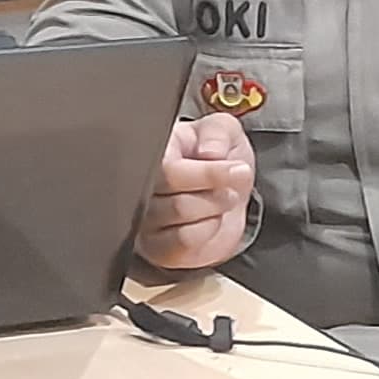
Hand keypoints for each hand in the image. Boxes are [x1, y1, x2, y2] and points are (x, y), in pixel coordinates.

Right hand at [135, 115, 254, 271]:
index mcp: (154, 153)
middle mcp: (141, 187)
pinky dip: (207, 231)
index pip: (169, 171)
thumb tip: (210, 152)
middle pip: (176, 202)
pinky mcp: (157, 247)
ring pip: (181, 222)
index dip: (207, 174)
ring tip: (222, 199)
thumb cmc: (216, 159)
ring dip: (213, 210)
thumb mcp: (224, 131)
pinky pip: (182, 242)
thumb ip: (217, 132)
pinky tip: (210, 220)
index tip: (237, 170)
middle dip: (215, 194)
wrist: (225, 194)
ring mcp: (146, 220)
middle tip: (232, 185)